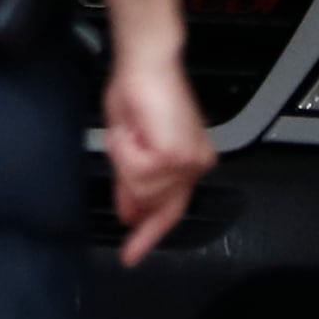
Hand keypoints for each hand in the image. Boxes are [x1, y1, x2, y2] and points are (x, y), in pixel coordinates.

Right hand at [103, 46, 217, 265]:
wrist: (147, 62)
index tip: (130, 256)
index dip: (147, 236)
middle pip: (148, 203)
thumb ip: (133, 184)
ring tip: (131, 128)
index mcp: (190, 163)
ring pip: (139, 190)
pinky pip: (133, 172)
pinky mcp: (173, 156)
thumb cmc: (139, 91)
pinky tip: (132, 130)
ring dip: (123, 158)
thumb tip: (130, 212)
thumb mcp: (130, 146)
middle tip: (126, 137)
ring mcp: (186, 163)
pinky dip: (123, 150)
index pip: (170, 211)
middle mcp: (195, 166)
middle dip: (128, 181)